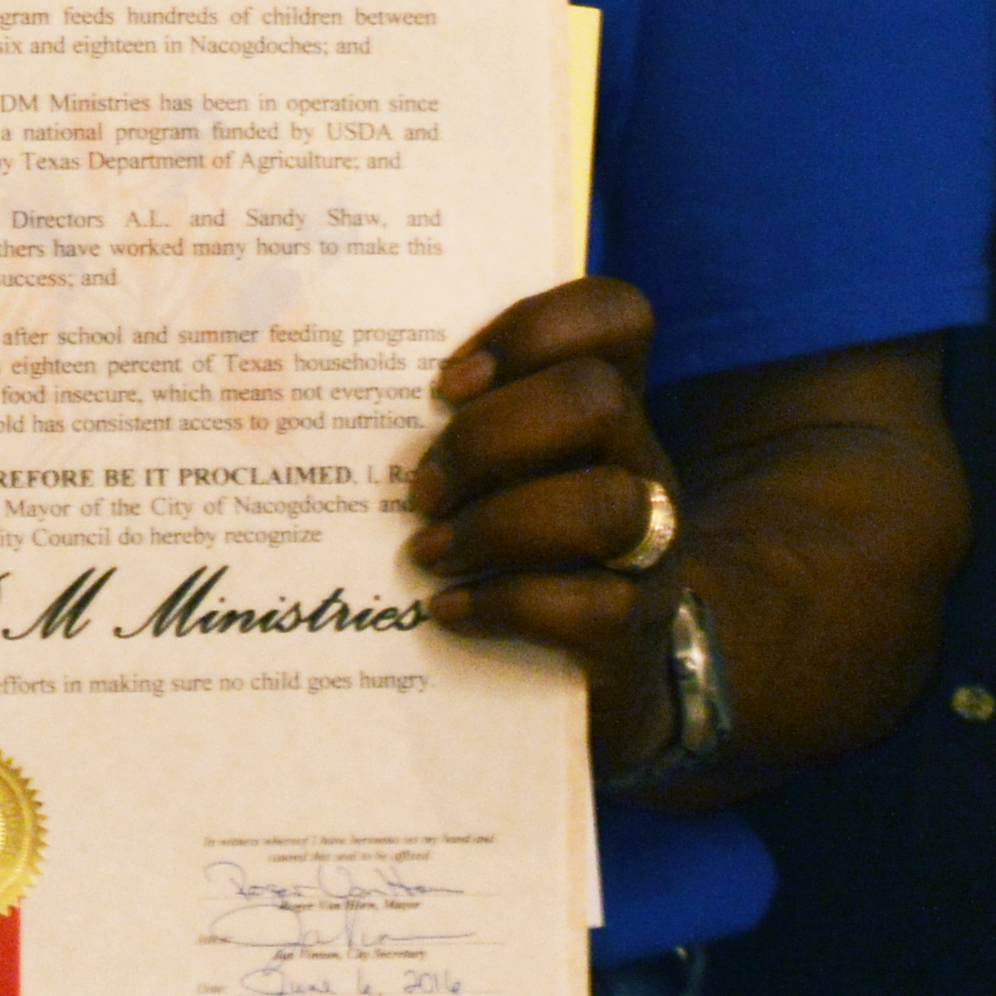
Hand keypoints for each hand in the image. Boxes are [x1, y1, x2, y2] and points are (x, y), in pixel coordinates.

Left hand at [398, 278, 677, 770]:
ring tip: (427, 551)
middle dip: (488, 438)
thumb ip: (458, 430)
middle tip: (418, 490)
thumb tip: (342, 410)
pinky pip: (593, 606)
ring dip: (496, 524)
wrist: (595, 677)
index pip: (615, 318)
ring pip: (605, 502)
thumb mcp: (500, 477)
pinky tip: (446, 610)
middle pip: (597, 399)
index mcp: (605, 407)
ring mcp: (652, 546)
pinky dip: (504, 605)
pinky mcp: (638, 628)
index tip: (446, 382)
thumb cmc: (518, 553)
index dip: (533, 329)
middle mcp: (641, 462)